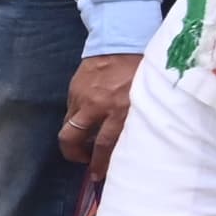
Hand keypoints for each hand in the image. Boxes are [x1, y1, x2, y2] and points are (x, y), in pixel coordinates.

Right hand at [58, 51, 138, 173]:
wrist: (122, 40)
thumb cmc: (141, 68)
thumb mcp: (146, 96)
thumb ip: (136, 117)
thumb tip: (130, 140)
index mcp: (121, 109)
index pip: (104, 144)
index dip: (99, 163)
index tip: (98, 174)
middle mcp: (98, 105)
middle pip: (72, 137)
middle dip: (73, 153)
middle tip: (82, 159)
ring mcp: (82, 96)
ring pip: (69, 125)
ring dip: (75, 135)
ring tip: (84, 138)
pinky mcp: (74, 88)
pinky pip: (71, 109)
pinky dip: (77, 116)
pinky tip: (88, 115)